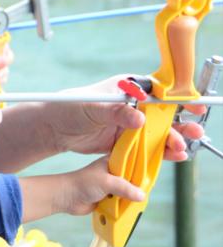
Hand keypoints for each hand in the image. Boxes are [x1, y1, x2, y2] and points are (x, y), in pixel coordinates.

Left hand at [45, 75, 204, 160]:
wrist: (52, 128)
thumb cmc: (68, 108)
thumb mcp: (92, 107)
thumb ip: (115, 113)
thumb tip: (139, 119)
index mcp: (126, 89)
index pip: (157, 91)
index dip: (177, 98)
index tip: (193, 105)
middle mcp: (130, 106)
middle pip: (162, 114)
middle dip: (179, 123)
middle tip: (194, 133)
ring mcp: (127, 124)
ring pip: (156, 132)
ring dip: (171, 140)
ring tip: (183, 149)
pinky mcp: (122, 141)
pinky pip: (144, 147)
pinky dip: (158, 152)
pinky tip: (173, 157)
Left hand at [56, 157, 144, 215]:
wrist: (66, 197)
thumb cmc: (82, 183)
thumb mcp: (106, 182)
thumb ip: (125, 188)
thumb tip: (141, 195)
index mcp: (114, 161)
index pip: (134, 162)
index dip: (143, 169)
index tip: (151, 178)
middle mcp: (115, 172)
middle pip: (134, 180)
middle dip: (138, 188)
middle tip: (142, 195)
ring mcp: (112, 186)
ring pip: (129, 193)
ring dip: (130, 199)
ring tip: (134, 204)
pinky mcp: (109, 197)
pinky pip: (122, 202)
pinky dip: (124, 207)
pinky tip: (127, 211)